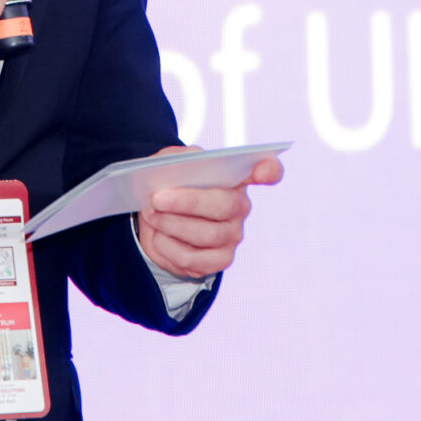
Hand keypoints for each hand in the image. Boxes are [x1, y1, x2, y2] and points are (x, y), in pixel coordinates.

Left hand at [135, 145, 284, 278]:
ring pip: (207, 234)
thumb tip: (176, 169)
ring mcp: (233, 235)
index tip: (261, 170)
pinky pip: (193, 259)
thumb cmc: (169, 185)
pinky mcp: (219, 260)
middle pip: (226, 205)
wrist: (157, 218)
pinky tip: (159, 236)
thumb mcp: (170, 164)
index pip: (268, 171)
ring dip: (172, 225)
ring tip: (152, 215)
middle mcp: (241, 207)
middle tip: (157, 199)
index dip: (269, 170)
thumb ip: (176, 161)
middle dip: (188, 202)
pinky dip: (168, 247)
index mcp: (235, 177)